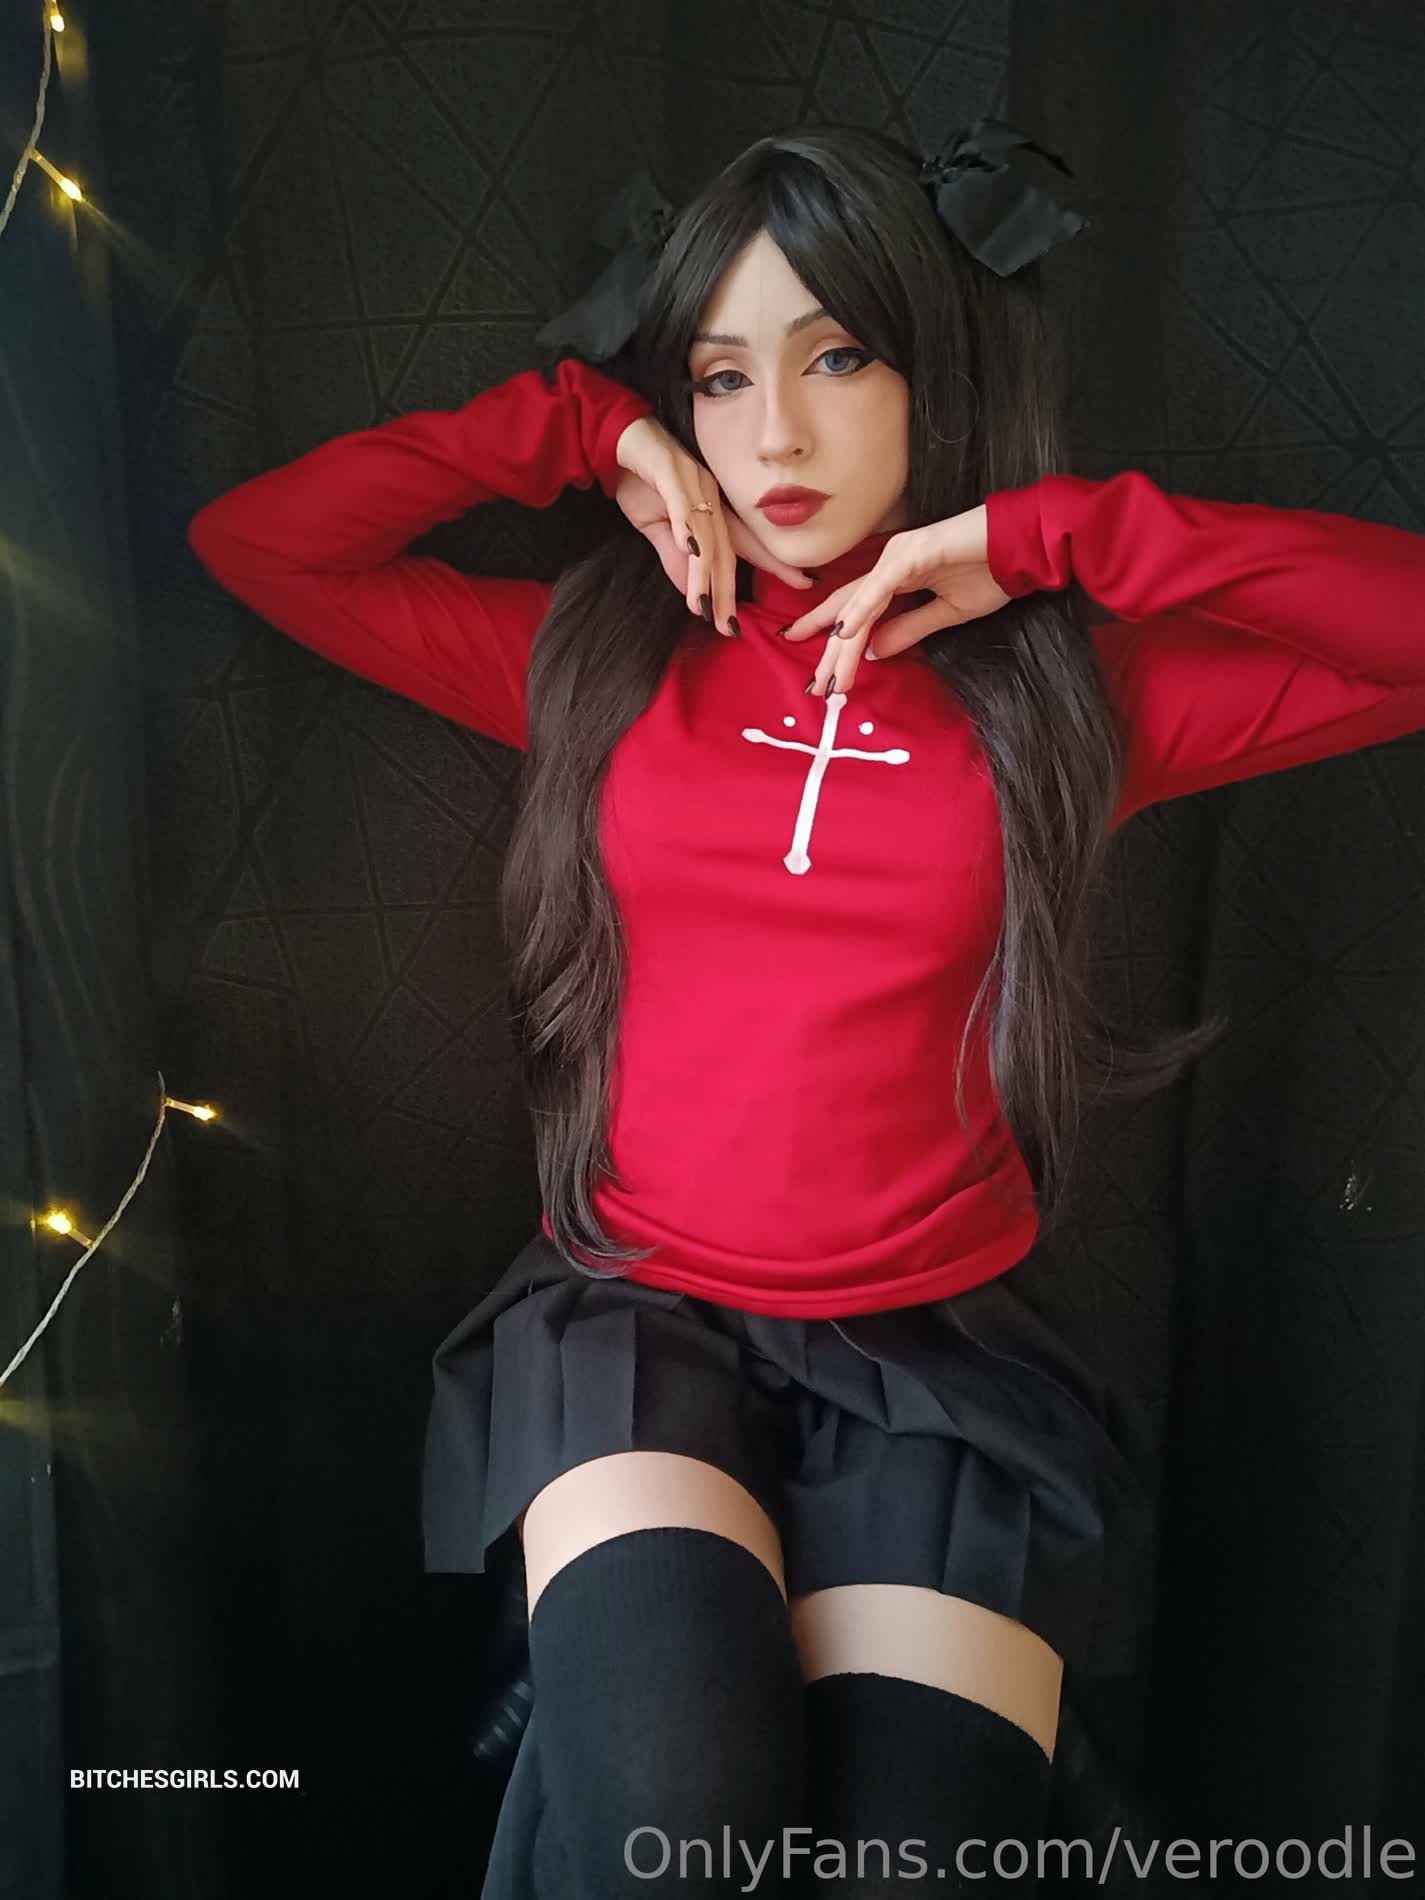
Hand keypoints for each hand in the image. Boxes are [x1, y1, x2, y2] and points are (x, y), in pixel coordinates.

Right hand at [613, 415, 813, 634]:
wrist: (615, 435)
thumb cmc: (640, 479)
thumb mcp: (655, 528)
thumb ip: (674, 559)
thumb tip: (692, 595)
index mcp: (712, 510)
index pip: (743, 546)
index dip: (772, 564)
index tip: (800, 584)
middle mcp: (710, 496)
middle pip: (726, 549)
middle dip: (728, 590)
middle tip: (731, 626)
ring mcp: (692, 482)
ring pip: (704, 534)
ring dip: (702, 572)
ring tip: (702, 605)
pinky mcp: (669, 469)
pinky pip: (680, 504)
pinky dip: (685, 528)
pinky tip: (690, 551)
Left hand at [778, 506, 1010, 696]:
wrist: (1023, 546)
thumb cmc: (991, 572)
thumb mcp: (947, 614)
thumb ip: (909, 630)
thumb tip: (873, 653)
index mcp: (895, 577)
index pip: (855, 613)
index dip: (836, 643)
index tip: (823, 677)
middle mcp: (888, 564)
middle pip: (848, 611)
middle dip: (830, 650)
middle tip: (816, 686)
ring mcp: (897, 556)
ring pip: (860, 605)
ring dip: (843, 644)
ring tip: (830, 677)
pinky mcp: (912, 553)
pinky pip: (881, 587)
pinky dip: (861, 610)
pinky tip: (845, 634)